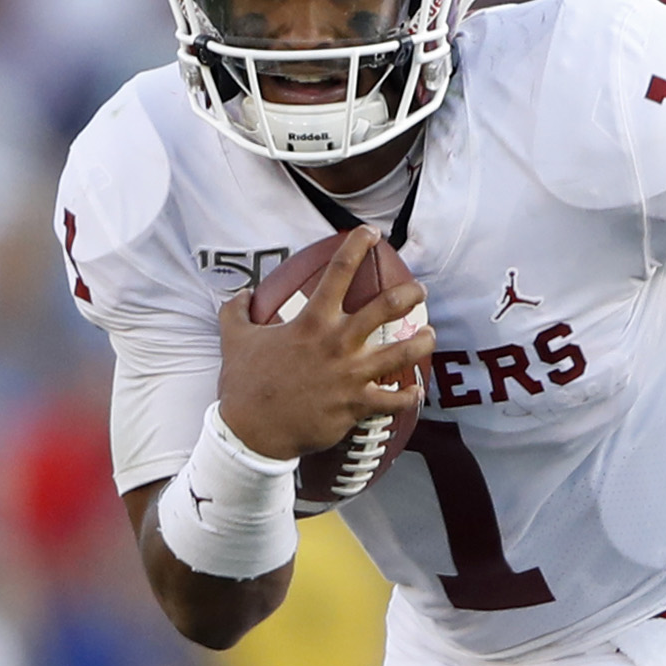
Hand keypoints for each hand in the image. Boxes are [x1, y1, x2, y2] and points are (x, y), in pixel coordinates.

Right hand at [214, 232, 430, 462]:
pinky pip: (393, 400)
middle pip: (386, 308)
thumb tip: (240, 295)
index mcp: (311, 322)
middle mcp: (337, 343)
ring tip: (430, 335)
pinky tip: (414, 391)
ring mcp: (350, 375)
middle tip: (419, 291)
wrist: (251, 433)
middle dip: (409, 294)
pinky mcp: (355, 405)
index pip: (339, 272)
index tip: (371, 233)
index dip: (357, 246)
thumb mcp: (234, 341)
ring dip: (422, 342)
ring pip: (402, 353)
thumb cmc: (244, 385)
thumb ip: (236, 313)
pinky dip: (407, 396)